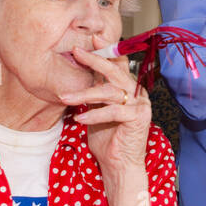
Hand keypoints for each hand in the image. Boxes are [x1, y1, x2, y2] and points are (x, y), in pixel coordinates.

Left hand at [64, 45, 149, 179]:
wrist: (119, 164)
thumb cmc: (107, 139)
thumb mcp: (96, 110)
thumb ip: (94, 93)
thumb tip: (77, 74)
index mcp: (127, 88)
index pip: (117, 64)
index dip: (104, 51)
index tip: (89, 40)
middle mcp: (136, 92)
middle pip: (115, 70)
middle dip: (95, 59)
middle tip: (77, 52)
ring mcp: (140, 104)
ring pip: (110, 91)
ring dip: (85, 93)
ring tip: (66, 98)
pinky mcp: (139, 117)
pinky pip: (114, 111)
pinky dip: (95, 114)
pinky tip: (80, 119)